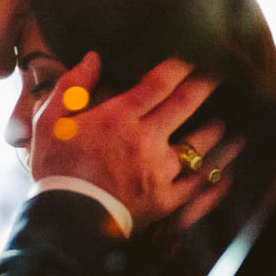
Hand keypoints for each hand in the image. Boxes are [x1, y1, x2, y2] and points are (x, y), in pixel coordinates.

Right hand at [28, 53, 240, 230]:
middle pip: (186, 104)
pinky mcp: (166, 201)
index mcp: (118, 118)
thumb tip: (93, 58)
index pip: (159, 82)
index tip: (195, 53)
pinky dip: (215, 177)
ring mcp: (160, 172)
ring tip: (226, 123)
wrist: (63, 222)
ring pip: (200, 144)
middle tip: (223, 71)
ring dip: (217, 129)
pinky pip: (199, 186)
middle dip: (207, 83)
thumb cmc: (55, 168)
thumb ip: (71, 87)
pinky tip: (226, 171)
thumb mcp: (49, 122)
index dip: (181, 64)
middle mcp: (146, 140)